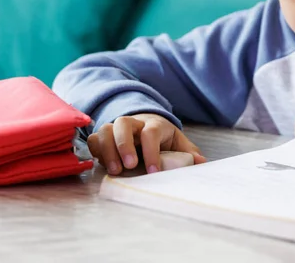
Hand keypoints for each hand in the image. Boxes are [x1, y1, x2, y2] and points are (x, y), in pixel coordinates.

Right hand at [86, 113, 206, 174]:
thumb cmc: (163, 140)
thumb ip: (188, 153)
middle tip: (129, 166)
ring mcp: (116, 128)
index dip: (151, 151)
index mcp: (155, 124)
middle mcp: (134, 123)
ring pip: (106, 129)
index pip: (150, 131)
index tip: (153, 171)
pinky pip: (94, 138)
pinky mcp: (104, 136)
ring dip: (107, 149)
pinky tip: (102, 164)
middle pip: (123, 123)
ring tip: (115, 171)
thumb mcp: (179, 144)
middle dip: (124, 144)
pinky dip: (95, 150)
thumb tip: (201, 162)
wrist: (146, 127)